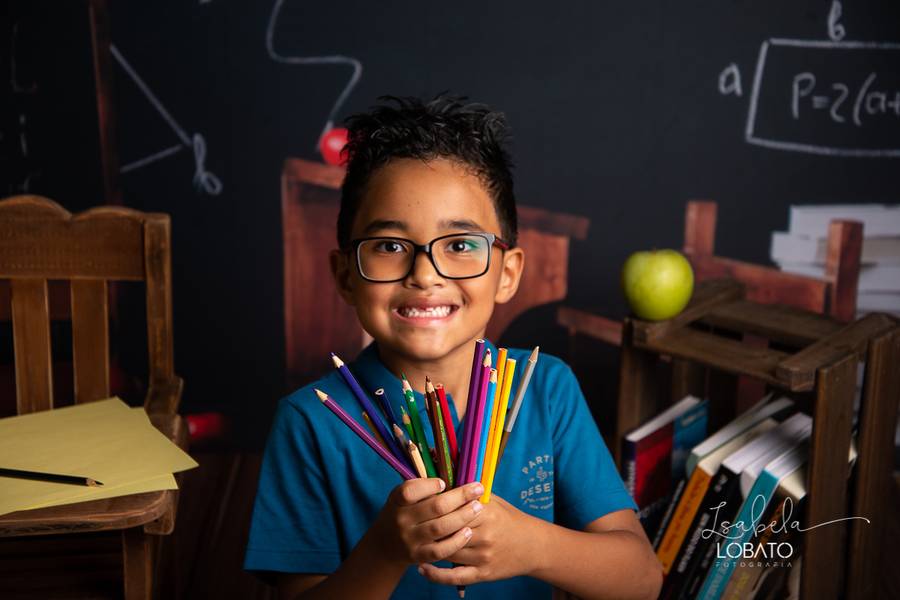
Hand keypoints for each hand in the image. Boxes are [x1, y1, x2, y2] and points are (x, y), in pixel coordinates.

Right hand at [369, 478, 485, 567]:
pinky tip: (468, 532)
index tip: (444, 481)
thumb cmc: (401, 512)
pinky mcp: (418, 556)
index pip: (410, 491)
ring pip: (440, 528)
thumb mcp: (403, 494)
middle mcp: (401, 520)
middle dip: (460, 497)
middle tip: (478, 489)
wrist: (385, 545)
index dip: (429, 485)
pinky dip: (456, 541)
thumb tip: (439, 452)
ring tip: (478, 507)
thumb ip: (422, 480)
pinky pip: (440, 550)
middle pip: (434, 507)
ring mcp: (410, 540)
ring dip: (462, 517)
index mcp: (397, 500)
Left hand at [417, 495, 538, 585]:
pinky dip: (437, 575)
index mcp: (486, 513)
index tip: (419, 505)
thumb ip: (469, 492)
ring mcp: (483, 557)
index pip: (453, 509)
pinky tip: (422, 569)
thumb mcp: (493, 501)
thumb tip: (443, 476)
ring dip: (430, 548)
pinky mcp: (483, 574)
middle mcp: (485, 536)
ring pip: (448, 552)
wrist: (532, 546)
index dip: (434, 507)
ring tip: (412, 543)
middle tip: (412, 524)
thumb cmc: (507, 519)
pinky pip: (455, 577)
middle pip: (448, 531)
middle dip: (429, 528)